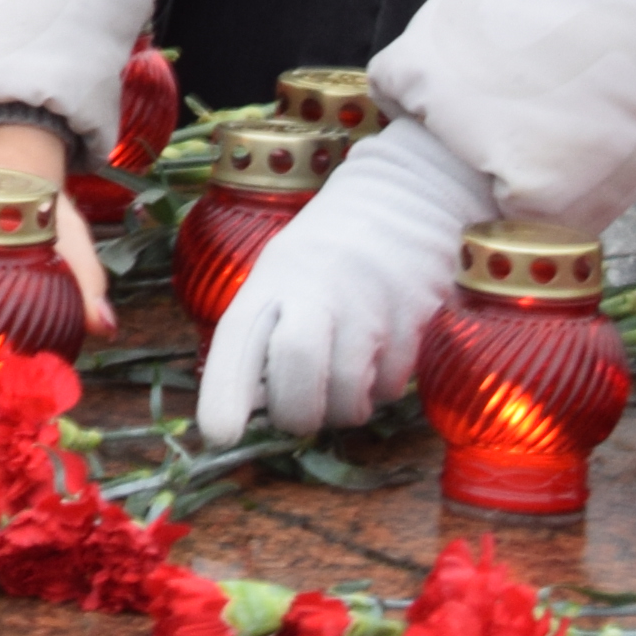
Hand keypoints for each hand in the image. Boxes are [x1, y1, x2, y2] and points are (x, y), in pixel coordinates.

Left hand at [196, 118, 492, 445]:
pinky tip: (377, 360)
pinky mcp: (415, 319)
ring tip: (343, 384)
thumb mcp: (281, 274)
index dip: (225, 390)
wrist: (405, 200)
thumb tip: (247, 406)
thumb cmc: (329, 252)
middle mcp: (318, 289)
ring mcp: (370, 303)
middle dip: (298, 413)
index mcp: (273, 279)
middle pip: (299, 367)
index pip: (239, 337)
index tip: (219, 435)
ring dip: (344, 409)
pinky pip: (393, 386)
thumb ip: (265, 332)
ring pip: (351, 393)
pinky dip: (381, 391)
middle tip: (301, 415)